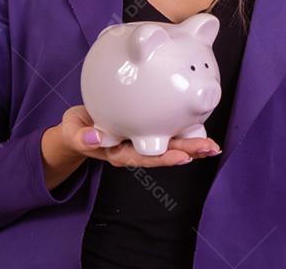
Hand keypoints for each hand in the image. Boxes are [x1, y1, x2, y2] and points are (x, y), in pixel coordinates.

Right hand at [43, 105, 220, 179]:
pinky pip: (168, 132)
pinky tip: (201, 131)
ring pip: (169, 144)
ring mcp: (140, 140)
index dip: (162, 158)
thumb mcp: (72, 132)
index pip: (142, 157)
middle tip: (209, 148)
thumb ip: (80, 136)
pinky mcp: (145, 129)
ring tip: (212, 146)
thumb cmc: (77, 129)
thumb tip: (93, 137)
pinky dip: (185, 132)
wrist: (79, 126)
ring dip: (192, 145)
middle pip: (162, 152)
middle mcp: (133, 149)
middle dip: (187, 151)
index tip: (181, 157)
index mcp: (117, 152)